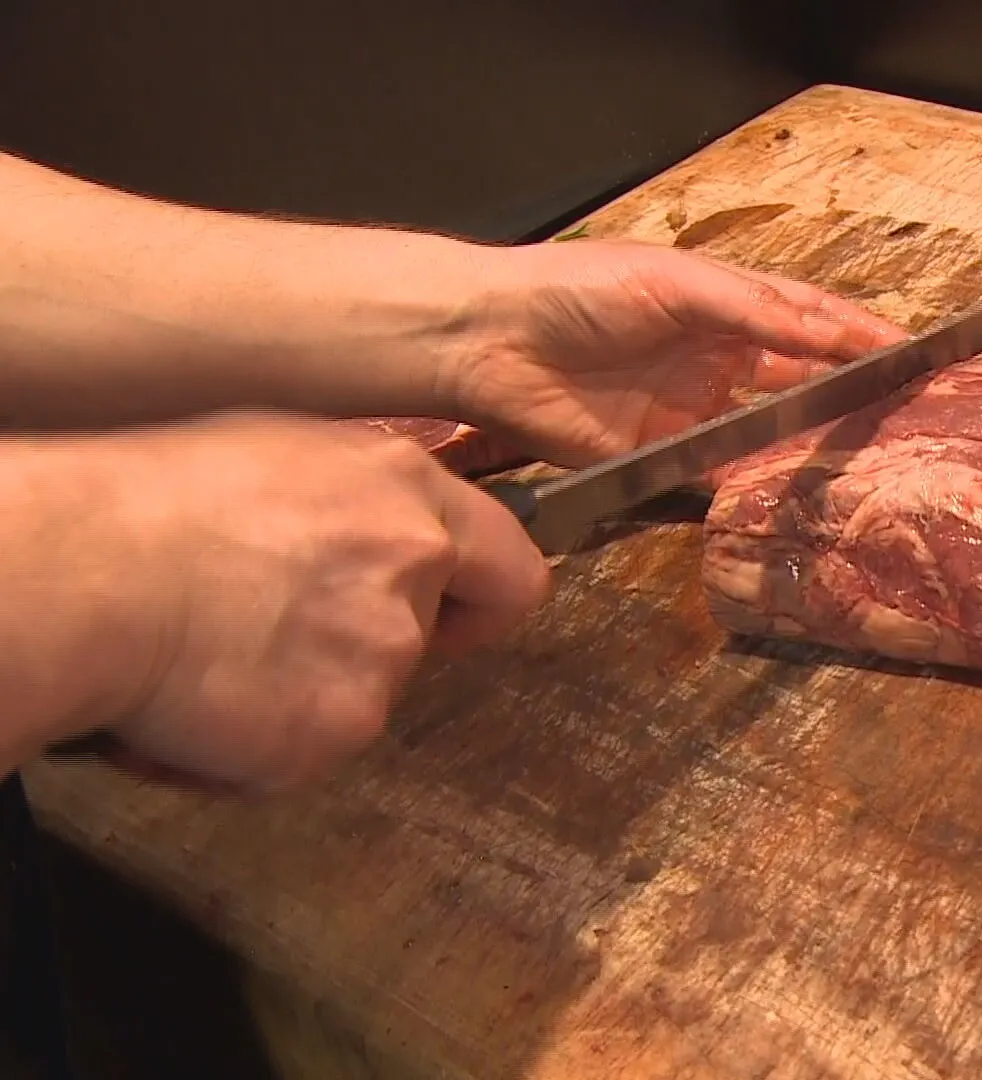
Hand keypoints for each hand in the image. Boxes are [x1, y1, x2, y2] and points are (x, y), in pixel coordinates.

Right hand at [66, 413, 549, 792]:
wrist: (89, 572)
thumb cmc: (149, 503)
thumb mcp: (277, 454)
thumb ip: (351, 499)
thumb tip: (358, 526)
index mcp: (406, 490)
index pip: (511, 566)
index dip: (479, 601)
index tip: (448, 614)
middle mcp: (416, 566)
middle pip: (429, 636)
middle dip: (372, 648)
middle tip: (289, 639)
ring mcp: (386, 651)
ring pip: (363, 698)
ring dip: (301, 696)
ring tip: (214, 661)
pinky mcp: (342, 726)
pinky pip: (306, 756)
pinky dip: (253, 749)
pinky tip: (195, 705)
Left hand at [448, 242, 908, 467]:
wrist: (493, 341)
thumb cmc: (581, 290)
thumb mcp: (677, 284)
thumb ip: (754, 311)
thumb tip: (828, 333)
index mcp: (726, 303)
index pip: (811, 319)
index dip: (862, 335)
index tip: (916, 352)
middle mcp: (719, 358)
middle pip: (802, 378)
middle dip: (852, 393)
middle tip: (907, 412)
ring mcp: (695, 411)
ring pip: (771, 431)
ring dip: (815, 443)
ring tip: (871, 457)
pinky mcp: (663, 459)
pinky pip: (721, 478)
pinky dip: (758, 487)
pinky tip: (798, 494)